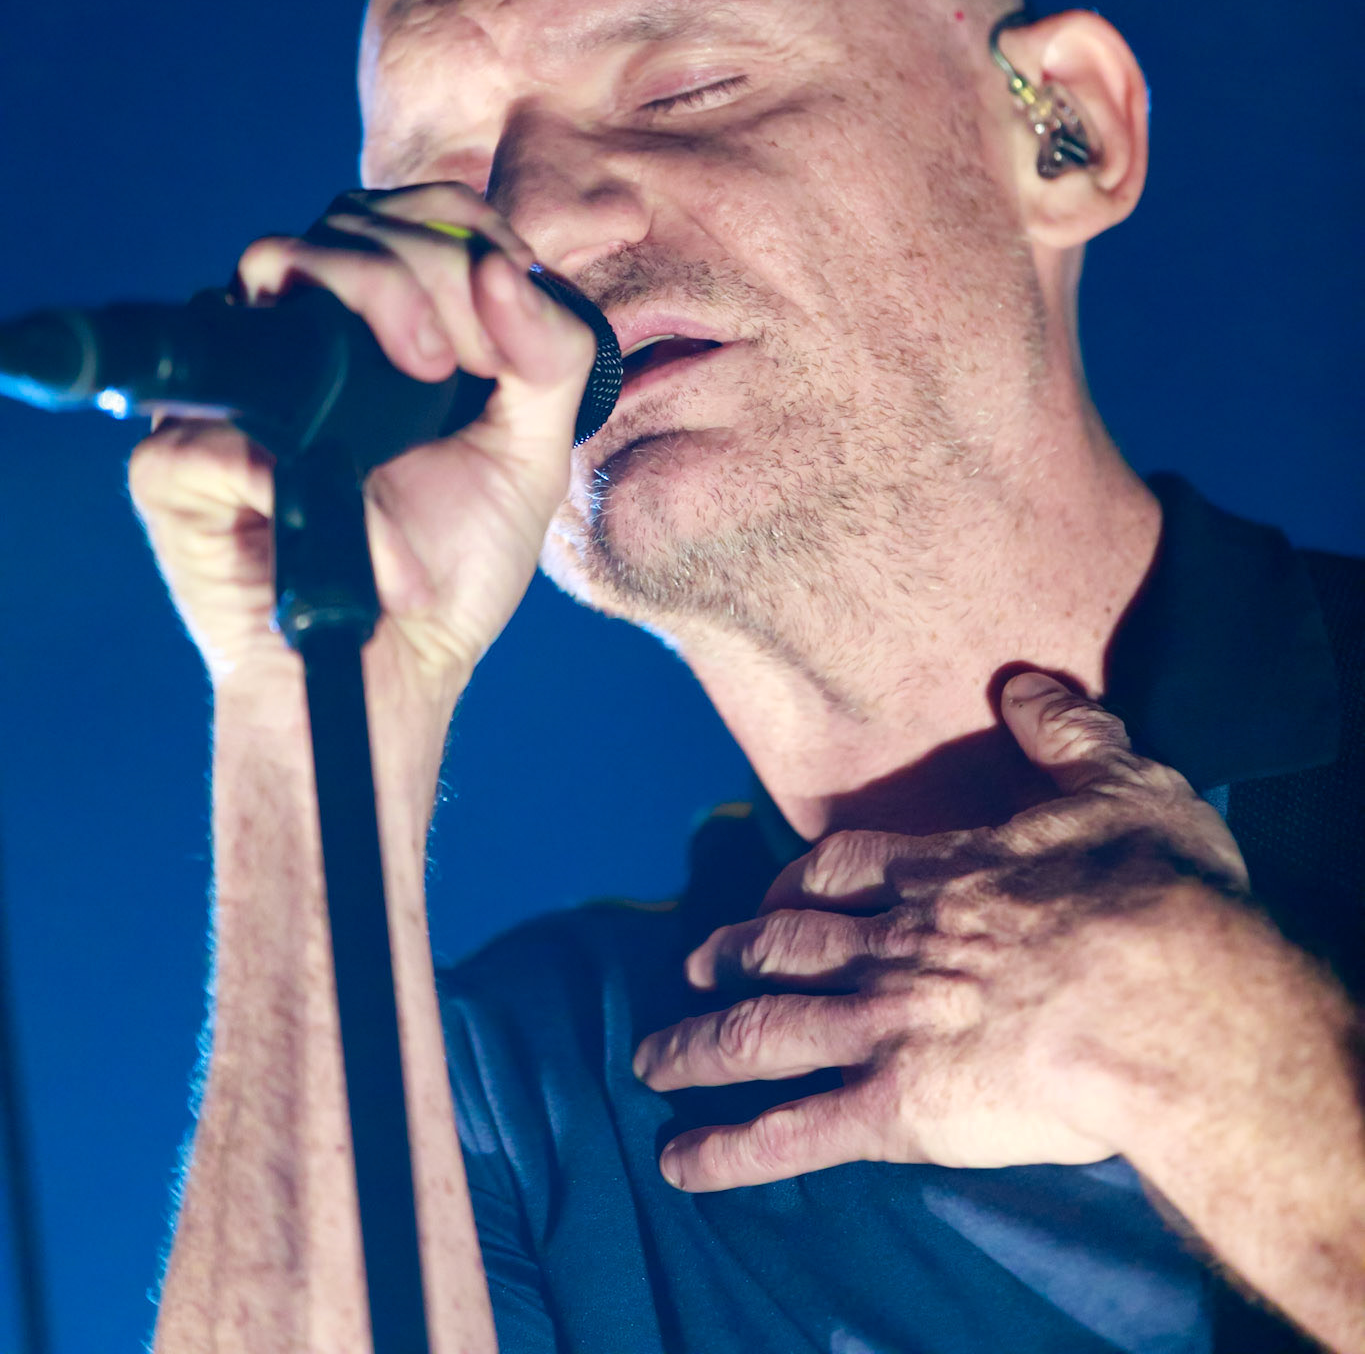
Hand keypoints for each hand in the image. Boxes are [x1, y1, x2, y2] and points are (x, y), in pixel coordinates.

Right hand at [129, 184, 594, 789]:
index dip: (463, 238)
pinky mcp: (177, 461)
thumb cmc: (451, 560)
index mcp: (381, 319)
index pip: (413, 213)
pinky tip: (350, 487)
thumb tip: (500, 269)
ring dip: (372, 292)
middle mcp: (298, 332)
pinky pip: (221, 408)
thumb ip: (550, 356)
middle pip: (347, 220)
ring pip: (272, 260)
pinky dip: (301, 446)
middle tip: (458, 361)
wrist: (390, 669)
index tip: (499, 326)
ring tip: (426, 375)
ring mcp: (232, 387)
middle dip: (425, 268)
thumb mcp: (532, 454)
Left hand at [634, 672, 1249, 1188]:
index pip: (843, 869)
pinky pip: (793, 1131)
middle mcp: (894, 942)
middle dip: (732, 955)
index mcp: (943, 872)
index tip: (774, 896)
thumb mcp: (1125, 784)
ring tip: (651, 1060)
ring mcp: (885, 1024)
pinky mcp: (898, 1108)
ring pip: (765, 1031)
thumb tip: (1021, 683)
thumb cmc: (1159, 896)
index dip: (799, 884)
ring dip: (699, 1047)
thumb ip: (1066, 734)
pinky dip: (729, 1150)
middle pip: (786, 946)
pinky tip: (679, 1163)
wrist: (1166, 1000)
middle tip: (692, 966)